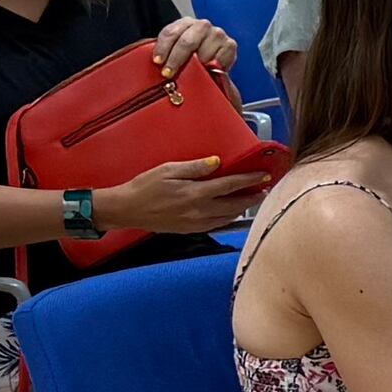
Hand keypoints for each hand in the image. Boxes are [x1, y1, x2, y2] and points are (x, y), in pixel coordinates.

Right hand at [103, 155, 266, 234]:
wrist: (127, 209)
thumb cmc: (145, 187)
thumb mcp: (168, 170)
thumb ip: (195, 167)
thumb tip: (217, 161)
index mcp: (195, 193)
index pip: (230, 185)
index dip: (249, 179)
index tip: (263, 175)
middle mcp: (199, 211)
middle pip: (234, 204)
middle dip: (252, 196)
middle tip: (264, 189)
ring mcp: (195, 223)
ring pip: (228, 217)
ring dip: (242, 208)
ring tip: (251, 199)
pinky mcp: (190, 230)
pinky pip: (216, 225)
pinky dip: (228, 218)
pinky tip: (230, 212)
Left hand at [153, 14, 230, 77]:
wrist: (211, 66)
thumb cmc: (190, 60)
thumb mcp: (175, 53)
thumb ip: (166, 55)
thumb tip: (150, 67)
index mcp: (185, 23)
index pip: (170, 32)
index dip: (162, 48)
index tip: (158, 62)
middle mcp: (201, 25)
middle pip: (186, 41)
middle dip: (176, 59)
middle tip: (169, 73)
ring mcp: (217, 34)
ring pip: (204, 50)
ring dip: (196, 65)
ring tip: (191, 74)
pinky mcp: (230, 44)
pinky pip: (220, 58)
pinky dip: (213, 67)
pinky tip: (208, 71)